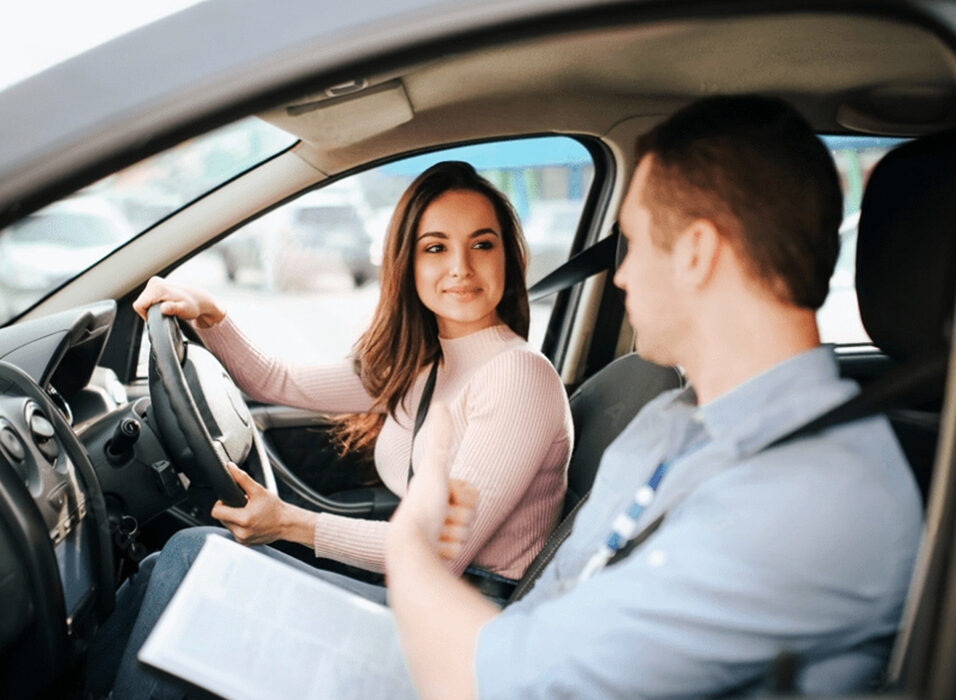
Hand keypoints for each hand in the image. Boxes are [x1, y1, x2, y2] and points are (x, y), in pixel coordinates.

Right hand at [132, 276, 225, 328]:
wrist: (199, 299)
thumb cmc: (193, 306)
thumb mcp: (183, 310)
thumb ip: (172, 309)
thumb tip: (164, 309)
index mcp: (157, 288)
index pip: (139, 305)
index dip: (145, 315)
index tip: (158, 317)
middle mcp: (155, 282)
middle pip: (141, 302)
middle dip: (150, 310)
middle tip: (165, 313)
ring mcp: (155, 282)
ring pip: (144, 300)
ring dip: (152, 307)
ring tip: (166, 308)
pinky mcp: (157, 284)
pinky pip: (149, 297)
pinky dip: (154, 302)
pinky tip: (165, 304)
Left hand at [211, 463, 288, 544]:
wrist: (286, 523)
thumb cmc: (275, 508)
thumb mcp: (259, 490)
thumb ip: (242, 478)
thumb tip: (231, 468)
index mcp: (243, 519)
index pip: (216, 512)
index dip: (221, 503)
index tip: (231, 500)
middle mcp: (241, 532)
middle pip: (221, 518)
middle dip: (229, 510)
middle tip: (243, 506)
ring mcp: (242, 539)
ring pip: (227, 525)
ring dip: (234, 518)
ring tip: (248, 513)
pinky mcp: (244, 543)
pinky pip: (234, 531)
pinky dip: (239, 526)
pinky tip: (250, 521)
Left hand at [390, 403, 477, 560]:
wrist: (411, 545)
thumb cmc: (422, 506)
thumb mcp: (435, 465)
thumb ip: (441, 436)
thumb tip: (440, 405)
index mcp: (435, 490)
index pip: (472, 495)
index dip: (465, 498)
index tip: (447, 497)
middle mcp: (434, 511)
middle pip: (470, 515)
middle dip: (460, 518)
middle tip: (442, 517)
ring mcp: (435, 534)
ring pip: (465, 534)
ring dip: (454, 534)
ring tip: (437, 532)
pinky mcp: (437, 554)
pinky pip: (458, 552)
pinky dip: (449, 550)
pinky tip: (436, 546)